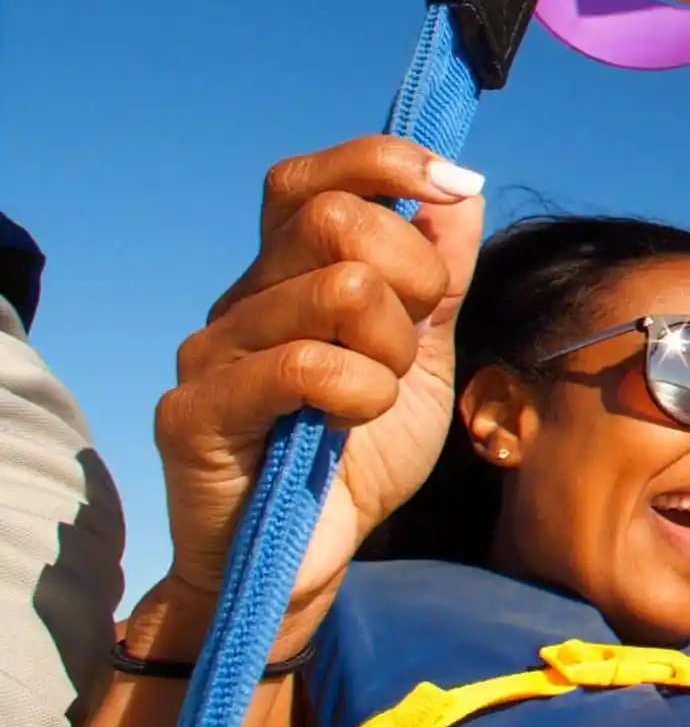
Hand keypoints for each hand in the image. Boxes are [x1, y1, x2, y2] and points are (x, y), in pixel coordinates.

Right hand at [154, 137, 486, 627]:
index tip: (451, 187)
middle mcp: (242, 299)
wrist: (308, 562)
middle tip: (410, 343)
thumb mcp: (423, 359)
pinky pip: (306, 363)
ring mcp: (212, 350)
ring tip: (375, 399)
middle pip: (336, 218)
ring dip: (391, 351)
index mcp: (289, 277)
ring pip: (339, 289)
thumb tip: (457, 189)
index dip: (384, 164)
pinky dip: (361, 392)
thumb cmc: (359, 458)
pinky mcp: (195, 411)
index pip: (312, 179)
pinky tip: (352, 423)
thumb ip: (440, 278)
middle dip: (411, 274)